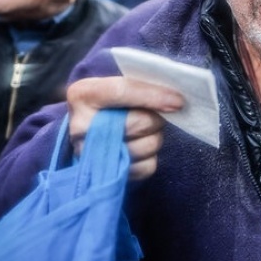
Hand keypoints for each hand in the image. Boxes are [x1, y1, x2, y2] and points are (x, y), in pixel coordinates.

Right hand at [66, 76, 183, 179]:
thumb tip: (176, 100)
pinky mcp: (107, 175)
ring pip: (148, 145)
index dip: (153, 95)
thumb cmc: (112, 102)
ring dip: (155, 136)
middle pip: (140, 122)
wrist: (91, 131)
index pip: (121, 91)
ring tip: (146, 130)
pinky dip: (151, 156)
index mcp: (83, 94)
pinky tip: (140, 147)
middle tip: (155, 115)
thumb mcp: (116, 84)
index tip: (178, 101)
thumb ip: (140, 85)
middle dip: (156, 118)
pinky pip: (147, 166)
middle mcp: (81, 127)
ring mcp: (91, 155)